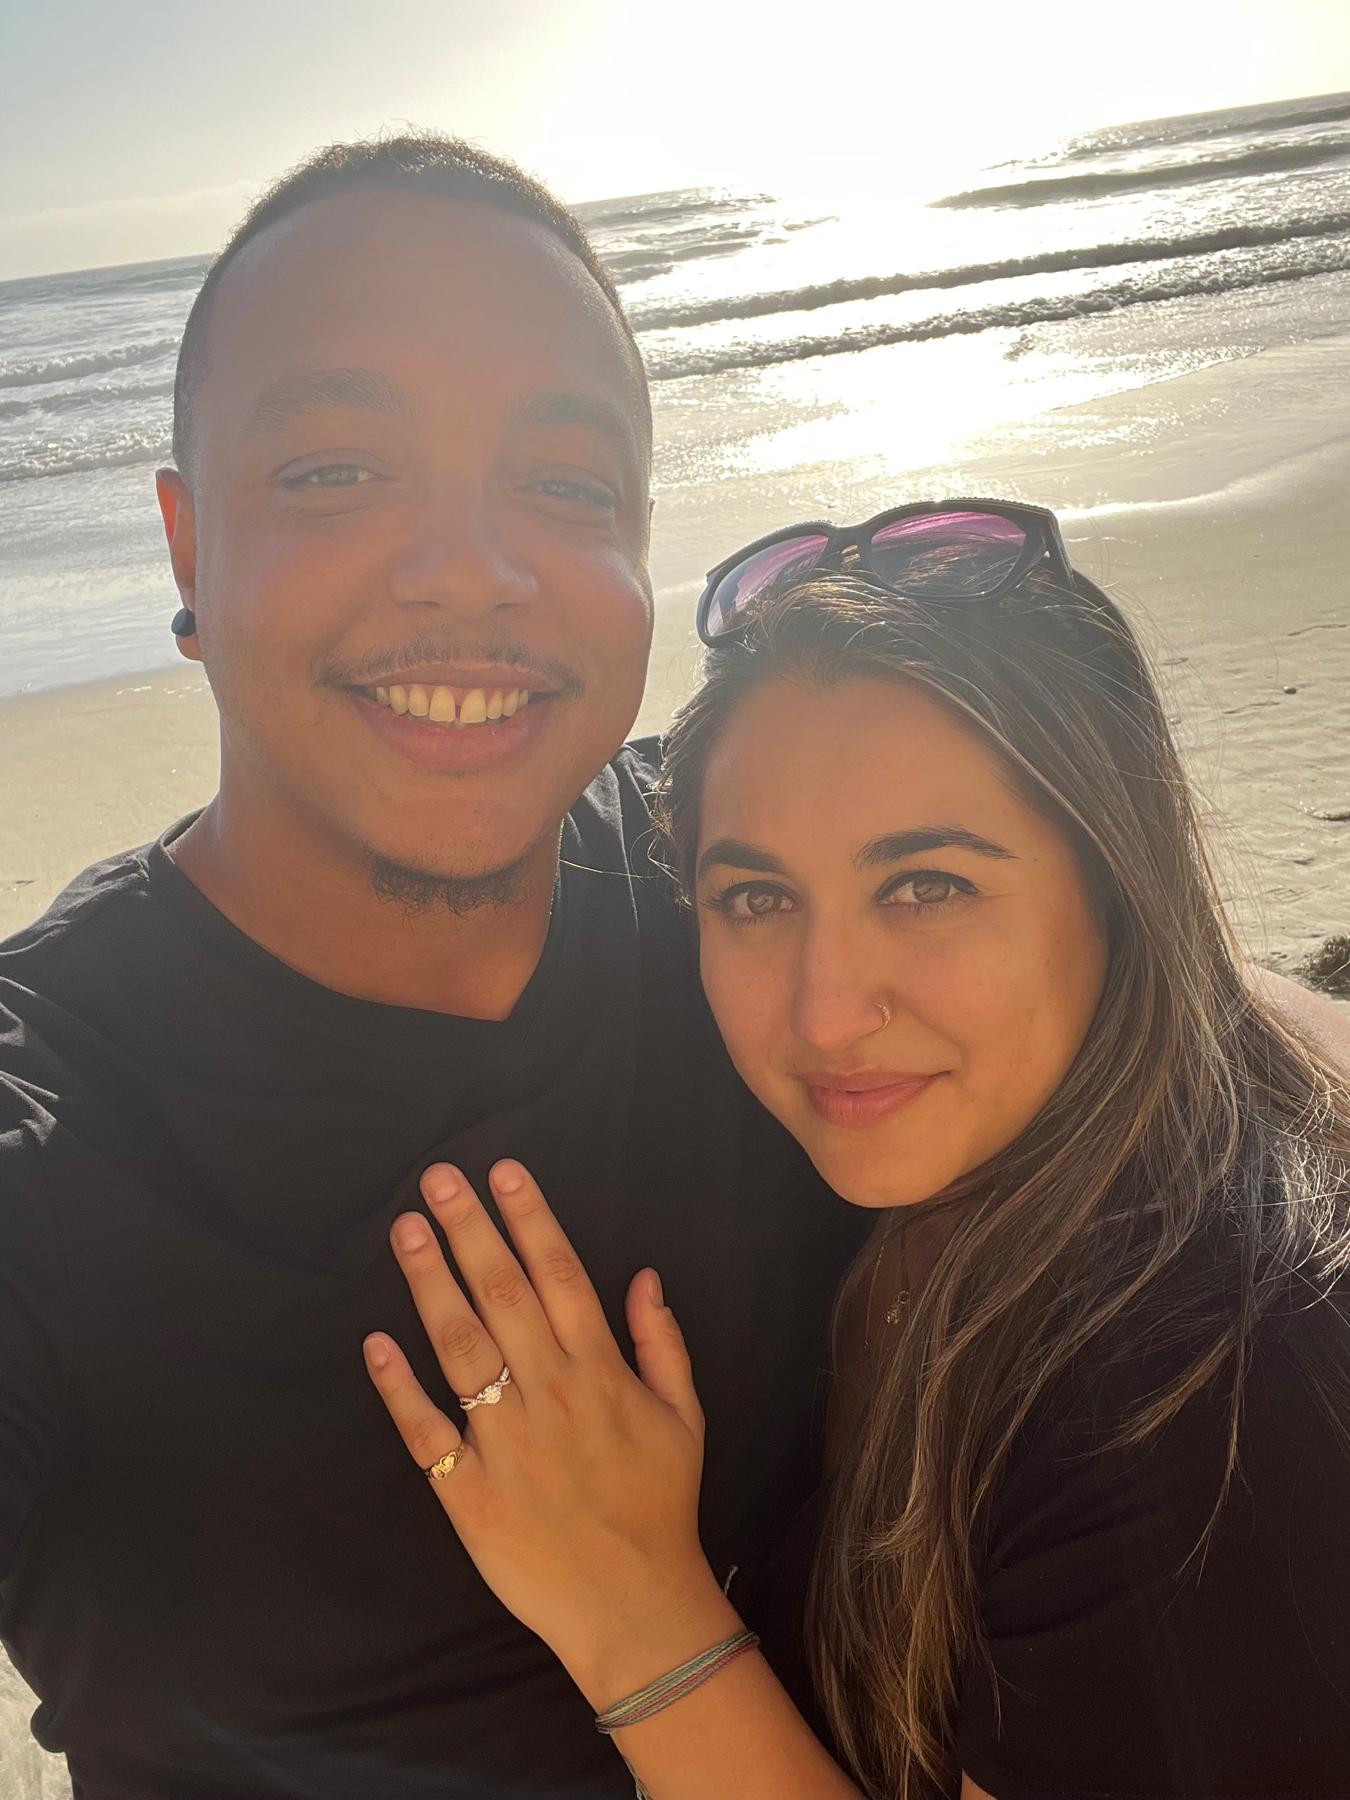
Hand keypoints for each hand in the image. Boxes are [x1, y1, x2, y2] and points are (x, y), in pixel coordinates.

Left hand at [363, 1160, 737, 1701]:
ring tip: (407, 1229)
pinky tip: (375, 1342)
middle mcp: (549, 1393)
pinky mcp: (467, 1492)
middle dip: (469, 1229)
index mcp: (600, 1372)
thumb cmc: (660, 1505)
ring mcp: (504, 1441)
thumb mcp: (685, 1417)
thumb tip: (644, 1275)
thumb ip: (662, 1342)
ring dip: (430, 1283)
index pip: (560, 1274)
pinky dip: (398, 1387)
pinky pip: (425, 1431)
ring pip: (459, 1346)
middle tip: (436, 1176)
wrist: (634, 1605)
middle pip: (502, 1294)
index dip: (530, 1218)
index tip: (502, 1171)